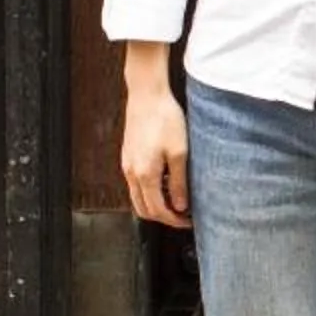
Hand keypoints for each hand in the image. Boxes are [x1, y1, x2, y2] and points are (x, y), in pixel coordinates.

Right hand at [122, 80, 191, 226]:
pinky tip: (165, 183)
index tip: (189, 221)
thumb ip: (179, 182)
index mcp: (145, 175)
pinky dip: (149, 192)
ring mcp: (127, 165)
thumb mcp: (180, 152)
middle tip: (183, 216)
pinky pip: (135, 185)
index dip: (174, 220)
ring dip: (155, 205)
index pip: (158, 210)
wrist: (147, 94)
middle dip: (163, 217)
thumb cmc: (165, 118)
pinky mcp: (127, 157)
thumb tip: (180, 207)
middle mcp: (131, 173)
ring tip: (176, 201)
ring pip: (137, 198)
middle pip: (143, 209)